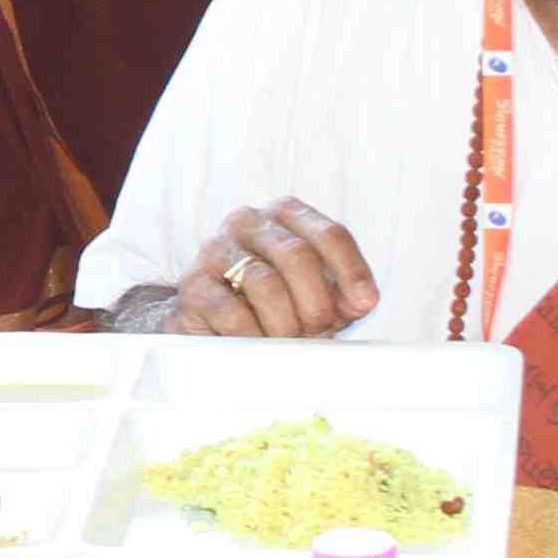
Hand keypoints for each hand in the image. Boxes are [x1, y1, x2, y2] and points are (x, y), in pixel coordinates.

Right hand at [174, 198, 377, 338]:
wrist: (209, 318)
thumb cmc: (271, 301)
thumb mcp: (315, 291)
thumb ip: (343, 293)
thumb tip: (361, 302)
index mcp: (285, 213)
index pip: (330, 234)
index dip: (352, 272)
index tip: (363, 306)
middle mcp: (249, 220)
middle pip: (298, 256)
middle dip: (316, 304)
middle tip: (318, 331)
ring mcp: (216, 248)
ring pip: (266, 285)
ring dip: (286, 325)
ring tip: (289, 342)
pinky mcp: (194, 284)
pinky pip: (233, 313)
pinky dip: (256, 336)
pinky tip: (260, 344)